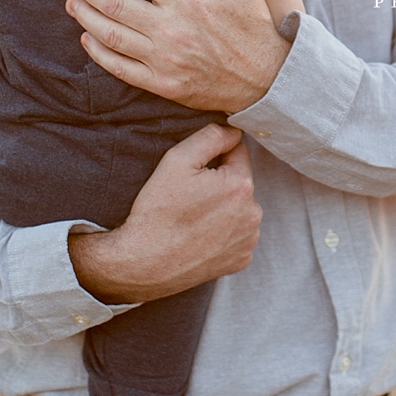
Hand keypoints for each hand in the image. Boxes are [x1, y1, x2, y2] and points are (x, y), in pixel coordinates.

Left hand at [63, 0, 290, 112]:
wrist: (266, 78)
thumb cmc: (253, 24)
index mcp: (187, 0)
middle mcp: (171, 29)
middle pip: (115, 5)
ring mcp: (164, 60)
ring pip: (112, 36)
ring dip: (86, 17)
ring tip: (72, 2)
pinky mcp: (162, 84)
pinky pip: (120, 68)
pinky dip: (99, 52)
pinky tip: (87, 38)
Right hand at [68, 123, 261, 302]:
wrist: (143, 263)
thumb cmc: (157, 210)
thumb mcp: (176, 160)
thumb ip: (211, 137)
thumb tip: (234, 131)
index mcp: (241, 185)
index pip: (238, 152)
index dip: (214, 157)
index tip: (193, 172)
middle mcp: (253, 213)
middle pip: (239, 182)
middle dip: (220, 183)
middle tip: (189, 196)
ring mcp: (249, 240)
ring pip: (240, 209)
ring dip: (224, 208)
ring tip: (193, 218)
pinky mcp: (241, 260)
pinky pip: (237, 235)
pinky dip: (224, 233)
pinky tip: (200, 236)